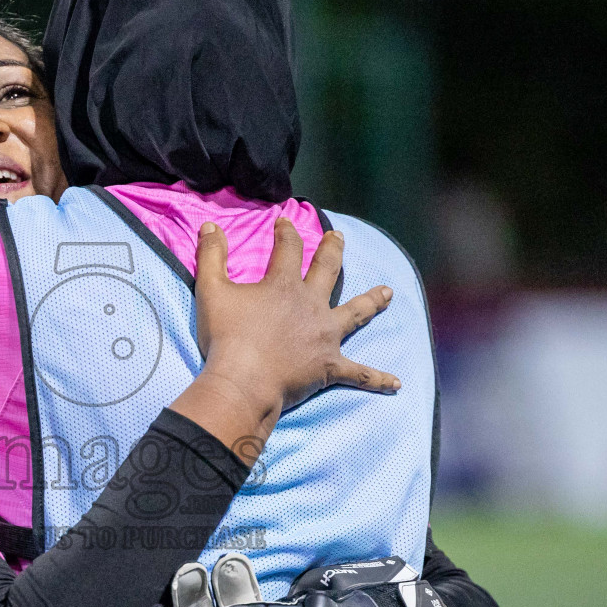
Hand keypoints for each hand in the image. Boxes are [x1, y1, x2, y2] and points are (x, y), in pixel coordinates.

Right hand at [170, 220, 398, 461]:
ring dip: (372, 302)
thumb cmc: (226, 337)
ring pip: (356, 313)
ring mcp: (325, 336)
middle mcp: (312, 305)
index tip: (285, 222)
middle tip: (338, 238)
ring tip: (388, 293)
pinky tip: (396, 384)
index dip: (287, 232)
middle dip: (333, 251)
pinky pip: (360, 373)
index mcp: (284, 285)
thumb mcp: (211, 290)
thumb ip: (211, 255)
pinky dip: (378, 379)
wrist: (244, 381)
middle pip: (328, 271)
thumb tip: (210, 225)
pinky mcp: (330, 366)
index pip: (289, 248)